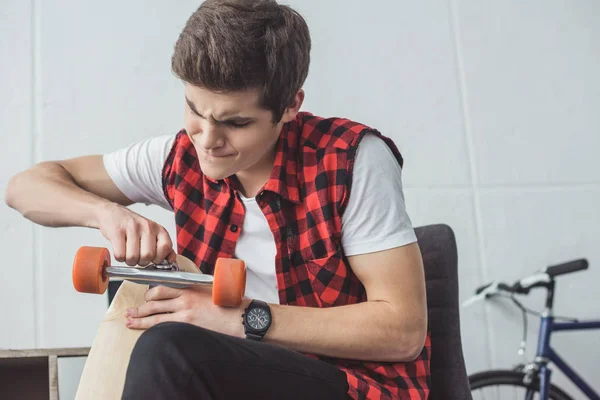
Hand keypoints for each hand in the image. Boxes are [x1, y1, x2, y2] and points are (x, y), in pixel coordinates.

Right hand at [94, 202, 175, 265]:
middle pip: (148, 256)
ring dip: (129, 261)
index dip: (159, 258)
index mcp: (158, 228)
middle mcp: (147, 226)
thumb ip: (163, 247)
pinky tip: (120, 250)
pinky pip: (120, 255)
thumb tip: (171, 260)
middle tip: (137, 257)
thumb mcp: (151, 233)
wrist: (111, 212)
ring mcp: (132, 228)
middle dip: (141, 262)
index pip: (166, 247)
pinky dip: (119, 258)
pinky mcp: (117, 231)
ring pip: (133, 257)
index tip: (153, 259)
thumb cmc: (132, 226)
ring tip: (128, 253)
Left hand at [124, 285, 250, 336]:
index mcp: (190, 288)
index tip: (144, 296)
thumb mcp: (210, 292)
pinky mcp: (187, 324)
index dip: (150, 292)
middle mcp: (185, 298)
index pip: (163, 287)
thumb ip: (195, 292)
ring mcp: (185, 311)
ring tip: (130, 321)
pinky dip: (151, 328)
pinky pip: (164, 325)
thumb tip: (185, 296)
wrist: (240, 316)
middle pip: (154, 300)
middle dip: (140, 307)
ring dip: (140, 318)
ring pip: (155, 314)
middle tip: (130, 311)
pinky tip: (144, 331)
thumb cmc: (228, 305)